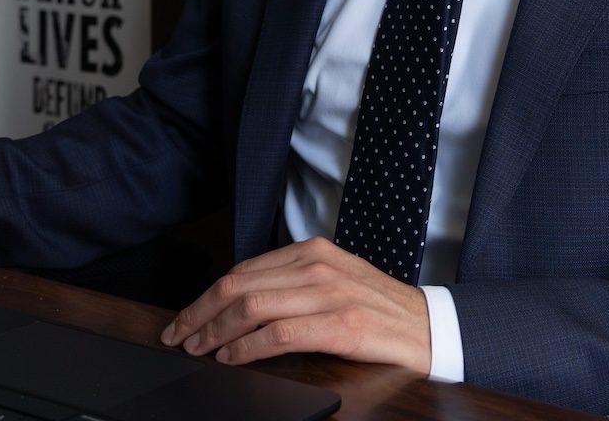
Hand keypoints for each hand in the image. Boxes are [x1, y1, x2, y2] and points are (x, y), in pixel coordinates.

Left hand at [159, 237, 430, 373]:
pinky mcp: (340, 324)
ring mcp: (329, 293)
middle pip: (239, 285)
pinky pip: (278, 333)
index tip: (185, 317)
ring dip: (216, 331)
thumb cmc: (378, 309)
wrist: (429, 326)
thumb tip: (239, 304)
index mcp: (312, 251)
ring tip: (199, 349)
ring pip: (252, 306)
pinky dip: (246, 347)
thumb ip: (292, 284)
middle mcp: (317, 266)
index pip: (244, 270)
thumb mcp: (334, 281)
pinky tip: (231, 358)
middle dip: (200, 313)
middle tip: (179, 336)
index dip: (207, 296)